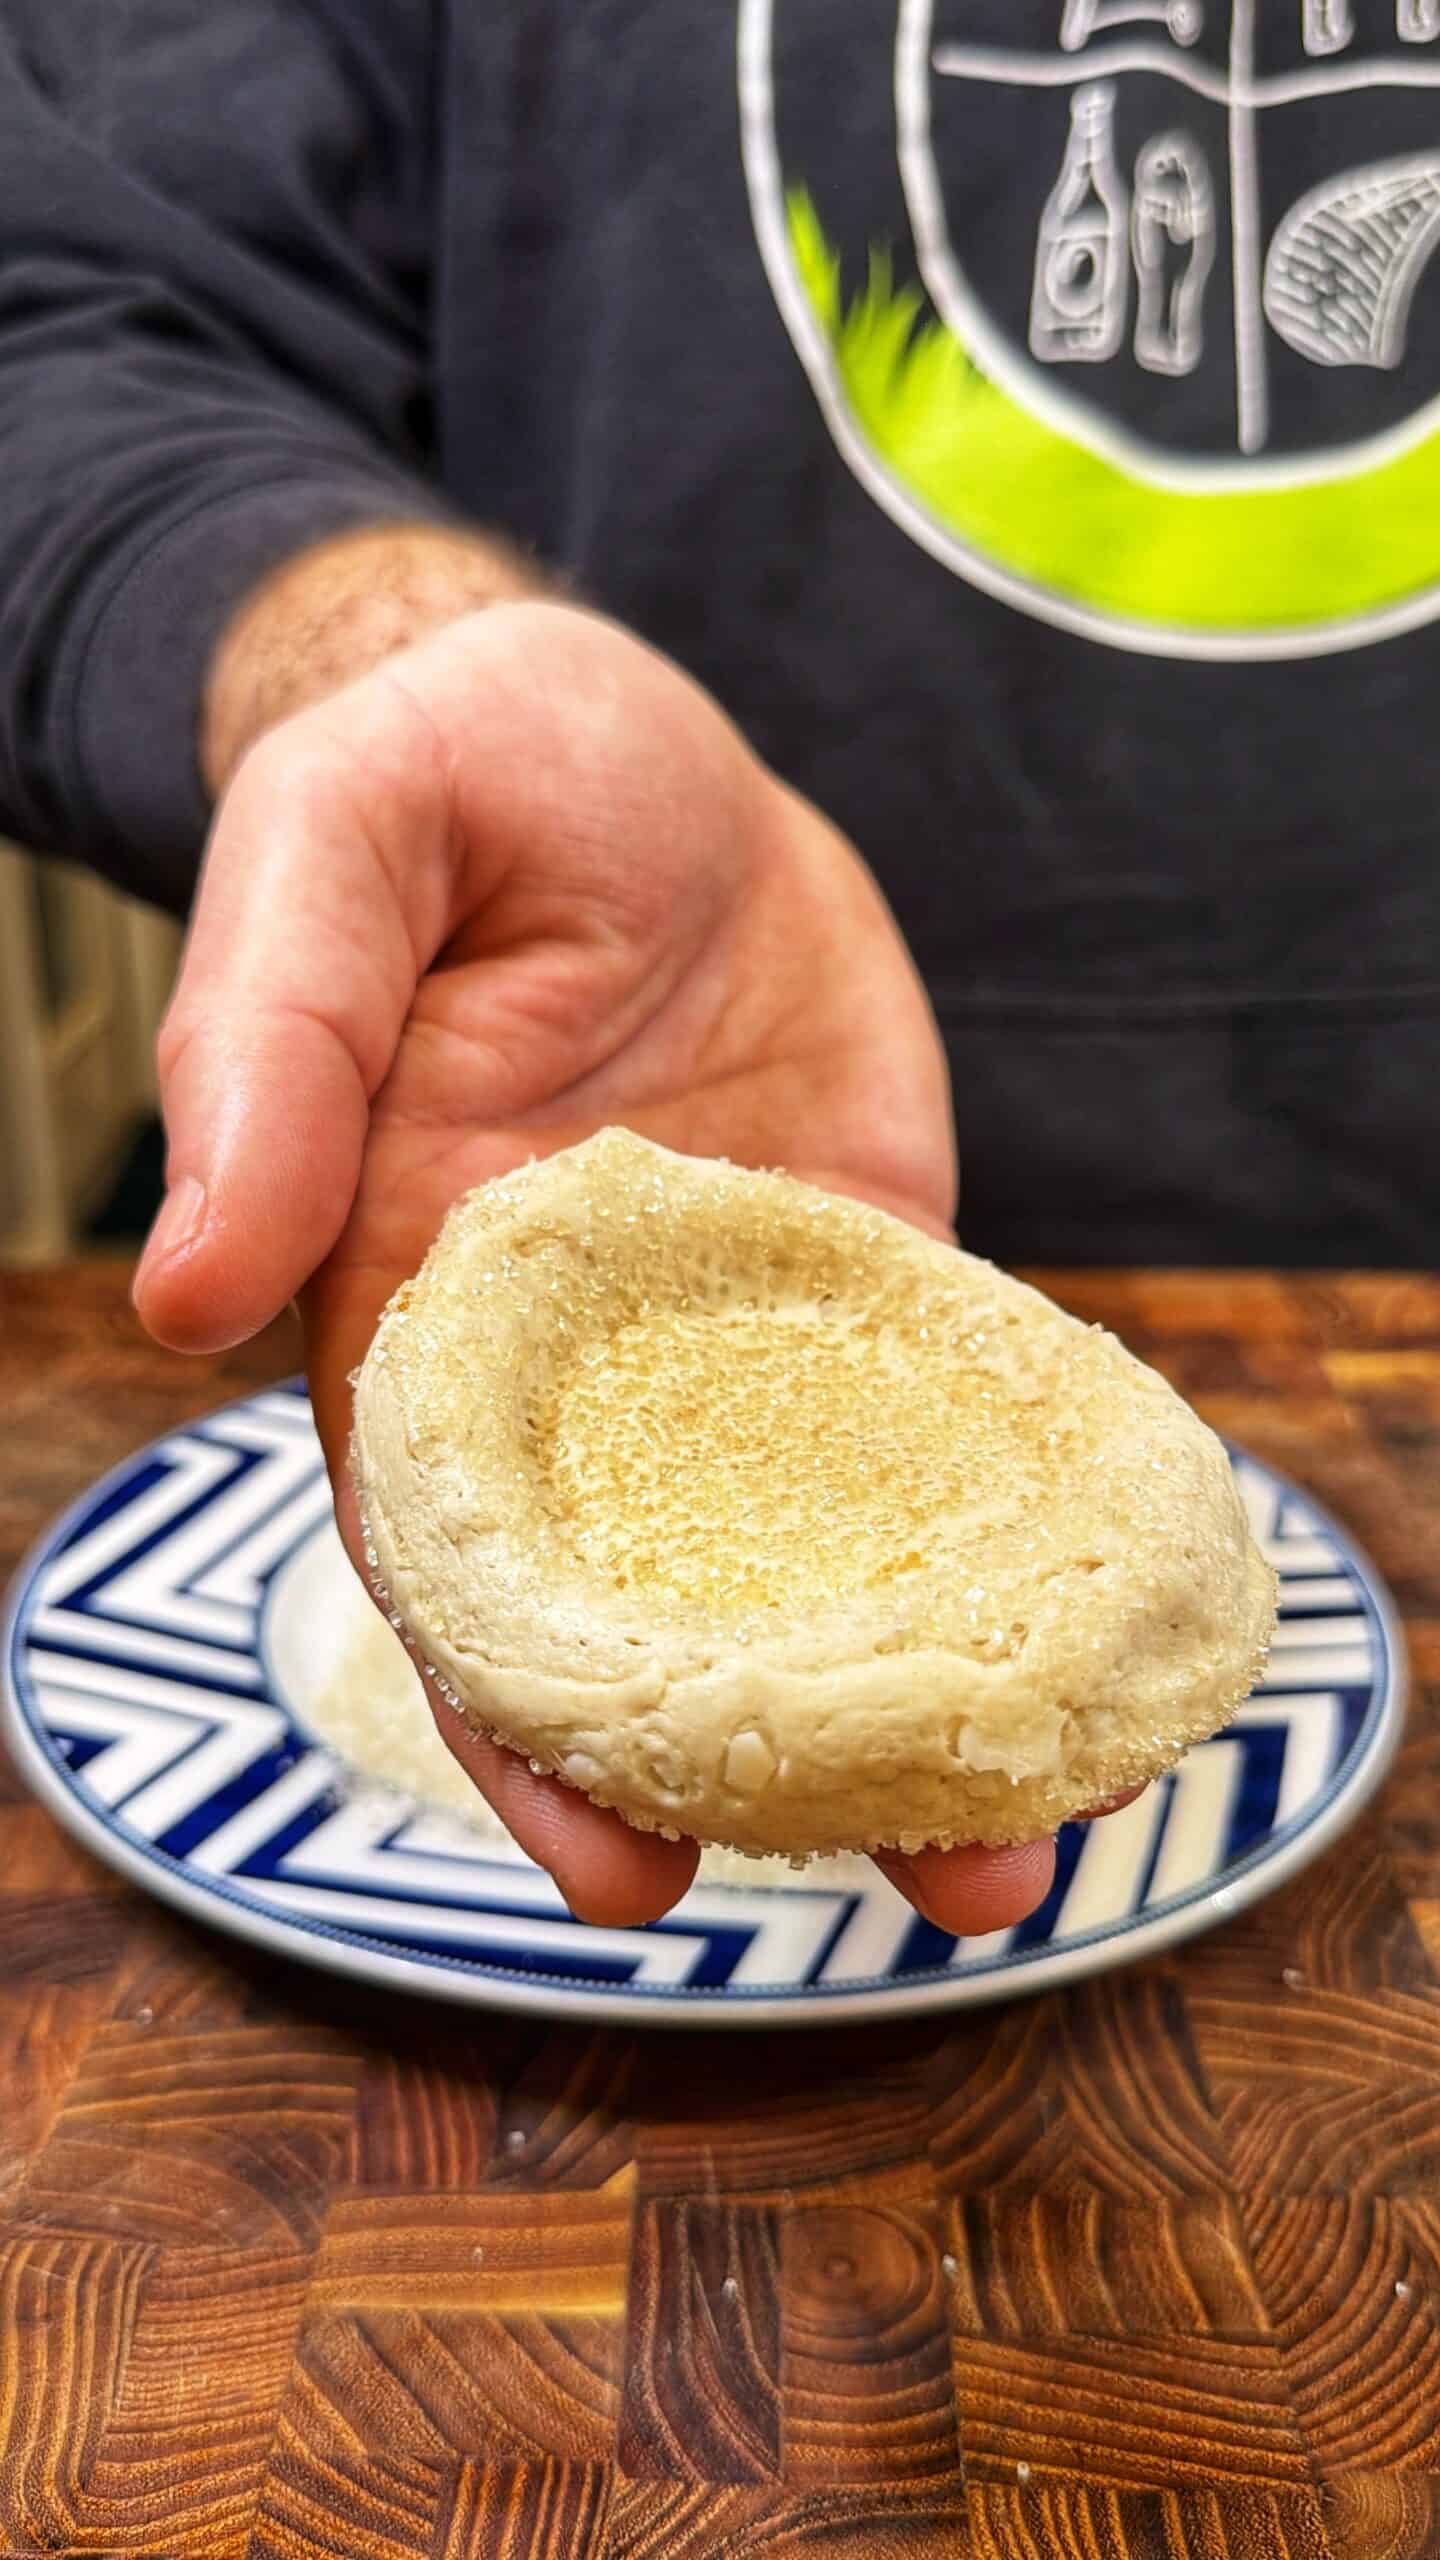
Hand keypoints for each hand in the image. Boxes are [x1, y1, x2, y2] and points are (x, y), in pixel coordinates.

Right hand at [136, 599, 1061, 1930]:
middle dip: (764, 1758)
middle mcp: (586, 1359)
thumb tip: (183, 1290)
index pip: (465, 1560)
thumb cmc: (447, 778)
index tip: (618, 1860)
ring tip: (1033, 1831)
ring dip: (918, 1683)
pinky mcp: (874, 1264)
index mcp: (422, 1303)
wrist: (625, 740)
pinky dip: (1004, 1526)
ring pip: (819, 1540)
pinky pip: (938, 1414)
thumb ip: (266, 1058)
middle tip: (913, 1886)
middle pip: (663, 1599)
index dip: (531, 1721)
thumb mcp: (338, 856)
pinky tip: (1086, 1621)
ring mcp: (746, 1325)